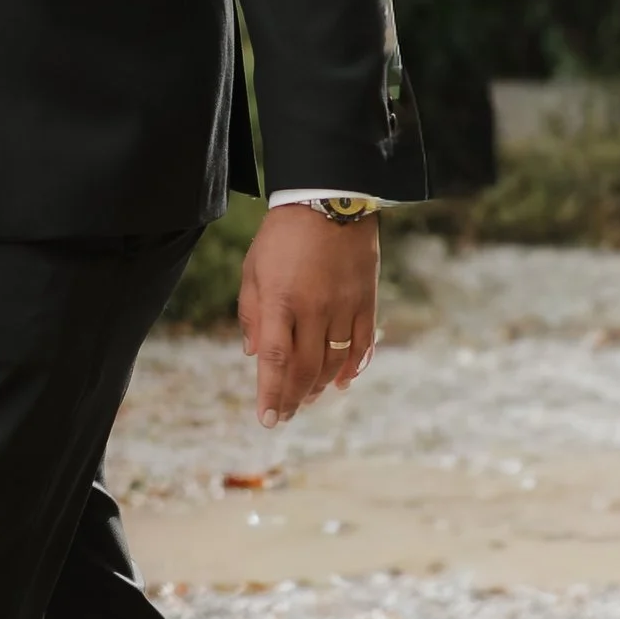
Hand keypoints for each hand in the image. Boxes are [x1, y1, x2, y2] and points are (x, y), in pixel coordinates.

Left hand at [237, 205, 376, 426]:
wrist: (330, 199)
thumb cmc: (282, 235)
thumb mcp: (254, 269)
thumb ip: (252, 313)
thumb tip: (253, 354)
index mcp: (280, 301)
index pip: (274, 360)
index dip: (271, 393)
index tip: (267, 420)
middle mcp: (314, 309)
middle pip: (305, 368)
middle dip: (293, 398)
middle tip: (285, 416)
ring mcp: (344, 307)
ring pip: (334, 362)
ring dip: (319, 387)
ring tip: (306, 400)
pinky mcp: (367, 300)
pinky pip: (362, 344)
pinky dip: (352, 369)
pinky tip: (340, 383)